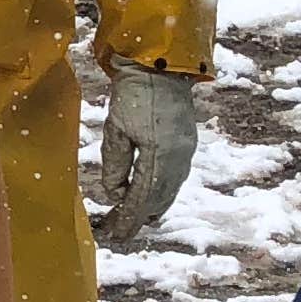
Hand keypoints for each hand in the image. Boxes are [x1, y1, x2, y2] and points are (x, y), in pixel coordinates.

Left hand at [93, 65, 197, 247]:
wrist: (163, 66)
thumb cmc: (135, 94)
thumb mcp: (116, 129)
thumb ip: (115, 163)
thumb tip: (114, 193)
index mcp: (159, 156)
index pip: (141, 198)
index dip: (128, 219)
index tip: (115, 235)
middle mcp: (177, 159)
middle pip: (157, 199)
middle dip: (138, 217)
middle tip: (119, 231)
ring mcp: (185, 152)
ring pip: (168, 191)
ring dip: (150, 207)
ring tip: (132, 219)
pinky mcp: (186, 145)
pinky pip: (174, 179)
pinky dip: (160, 193)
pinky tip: (149, 197)